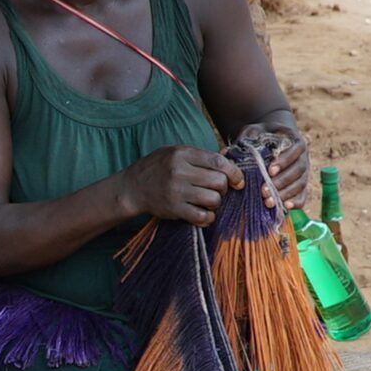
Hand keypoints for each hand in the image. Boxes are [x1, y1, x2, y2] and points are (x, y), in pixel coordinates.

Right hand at [119, 146, 244, 225]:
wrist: (133, 187)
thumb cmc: (158, 168)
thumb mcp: (175, 153)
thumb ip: (200, 156)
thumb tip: (229, 160)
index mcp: (182, 154)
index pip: (218, 161)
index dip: (234, 172)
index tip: (238, 180)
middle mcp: (179, 171)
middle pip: (218, 182)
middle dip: (223, 188)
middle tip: (216, 190)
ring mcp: (176, 191)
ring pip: (213, 199)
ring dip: (215, 202)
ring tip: (208, 201)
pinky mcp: (174, 209)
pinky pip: (202, 216)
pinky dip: (208, 217)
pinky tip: (204, 214)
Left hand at [240, 123, 309, 210]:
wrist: (275, 139)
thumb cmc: (263, 135)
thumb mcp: (255, 131)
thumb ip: (246, 138)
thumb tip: (227, 151)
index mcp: (295, 142)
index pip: (296, 150)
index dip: (285, 161)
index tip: (270, 170)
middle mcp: (303, 158)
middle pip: (298, 171)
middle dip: (282, 182)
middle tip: (264, 190)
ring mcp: (303, 173)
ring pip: (300, 185)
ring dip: (285, 194)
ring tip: (268, 201)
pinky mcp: (301, 186)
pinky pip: (303, 196)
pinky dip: (296, 202)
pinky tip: (284, 207)